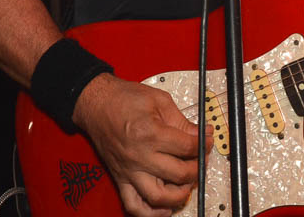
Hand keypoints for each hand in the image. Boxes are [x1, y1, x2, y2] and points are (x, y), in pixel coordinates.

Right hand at [72, 74, 212, 216]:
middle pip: (179, 174)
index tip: (207, 139)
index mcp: (150, 133)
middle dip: (197, 168)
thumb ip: (182, 121)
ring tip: (187, 183)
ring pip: (159, 197)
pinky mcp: (120, 178)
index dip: (203, 144)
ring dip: (179, 195)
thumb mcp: (159, 100)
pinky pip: (134, 205)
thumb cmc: (123, 98)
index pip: (187, 148)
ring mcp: (129, 171)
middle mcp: (139, 156)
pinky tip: (166, 208)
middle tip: (201, 159)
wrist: (96, 103)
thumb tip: (202, 133)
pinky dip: (151, 213)